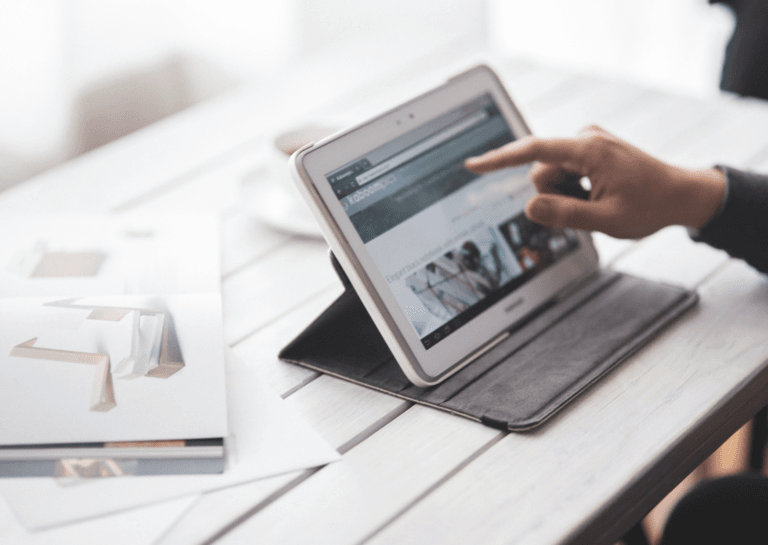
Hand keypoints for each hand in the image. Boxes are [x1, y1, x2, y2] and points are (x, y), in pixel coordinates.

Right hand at [465, 125, 725, 238]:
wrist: (682, 195)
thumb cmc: (651, 206)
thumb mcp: (606, 219)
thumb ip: (564, 214)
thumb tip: (529, 207)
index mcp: (589, 150)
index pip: (532, 152)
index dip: (499, 159)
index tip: (473, 165)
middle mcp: (586, 138)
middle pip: (541, 171)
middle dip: (553, 195)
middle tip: (587, 209)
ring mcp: (588, 142)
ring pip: (551, 174)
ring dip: (564, 193)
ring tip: (596, 202)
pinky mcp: (590, 150)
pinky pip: (564, 171)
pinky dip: (572, 188)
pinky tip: (596, 195)